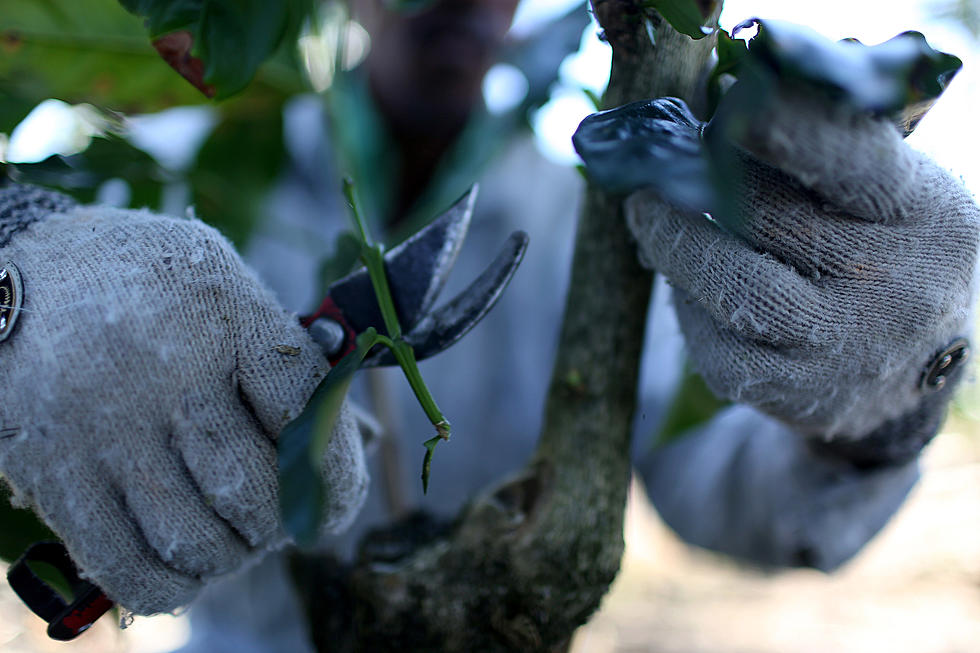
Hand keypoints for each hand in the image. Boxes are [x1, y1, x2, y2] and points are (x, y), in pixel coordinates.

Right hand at [0, 185, 367, 614]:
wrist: (12, 276)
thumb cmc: (143, 282)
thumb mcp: (223, 284)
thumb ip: (285, 356)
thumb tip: (356, 435)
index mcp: (224, 311)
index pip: (306, 410)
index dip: (337, 469)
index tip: (339, 498)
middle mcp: (165, 370)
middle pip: (254, 488)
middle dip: (284, 521)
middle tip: (282, 519)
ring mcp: (104, 427)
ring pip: (197, 538)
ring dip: (232, 553)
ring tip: (235, 535)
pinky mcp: (54, 471)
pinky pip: (127, 564)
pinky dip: (173, 582)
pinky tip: (186, 560)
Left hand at [626, 87, 978, 450]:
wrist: (909, 369)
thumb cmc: (884, 252)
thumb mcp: (888, 195)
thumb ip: (826, 151)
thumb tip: (719, 96)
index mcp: (922, 212)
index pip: (848, 159)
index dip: (781, 129)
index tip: (725, 109)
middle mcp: (891, 283)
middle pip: (767, 217)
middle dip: (699, 182)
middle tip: (658, 162)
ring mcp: (841, 346)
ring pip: (732, 286)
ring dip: (672, 241)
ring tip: (644, 211)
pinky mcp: (793, 393)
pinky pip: (718, 345)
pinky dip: (688, 304)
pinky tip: (681, 279)